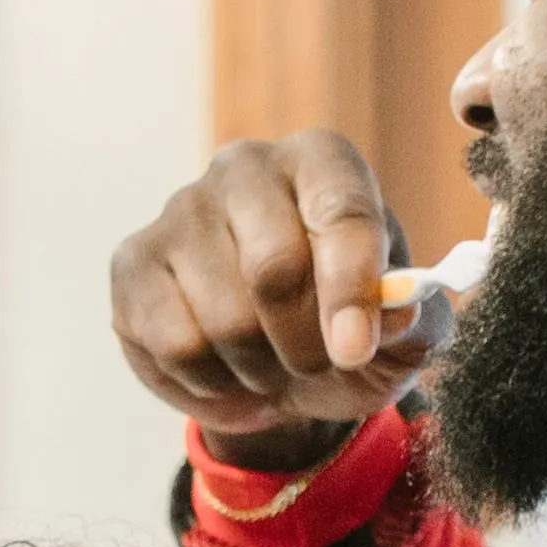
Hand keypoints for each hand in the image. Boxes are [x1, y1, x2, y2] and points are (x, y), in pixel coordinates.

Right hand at [109, 131, 421, 450]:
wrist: (279, 360)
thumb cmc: (346, 329)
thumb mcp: (401, 333)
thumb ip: (413, 319)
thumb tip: (393, 311)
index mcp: (322, 161)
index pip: (340, 212)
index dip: (350, 289)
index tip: (355, 350)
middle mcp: (245, 167)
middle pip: (272, 269)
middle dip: (304, 345)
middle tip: (318, 367)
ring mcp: (180, 209)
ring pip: (222, 321)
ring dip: (259, 372)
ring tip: (271, 369)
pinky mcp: (133, 261)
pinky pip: (173, 345)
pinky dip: (210, 384)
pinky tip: (226, 374)